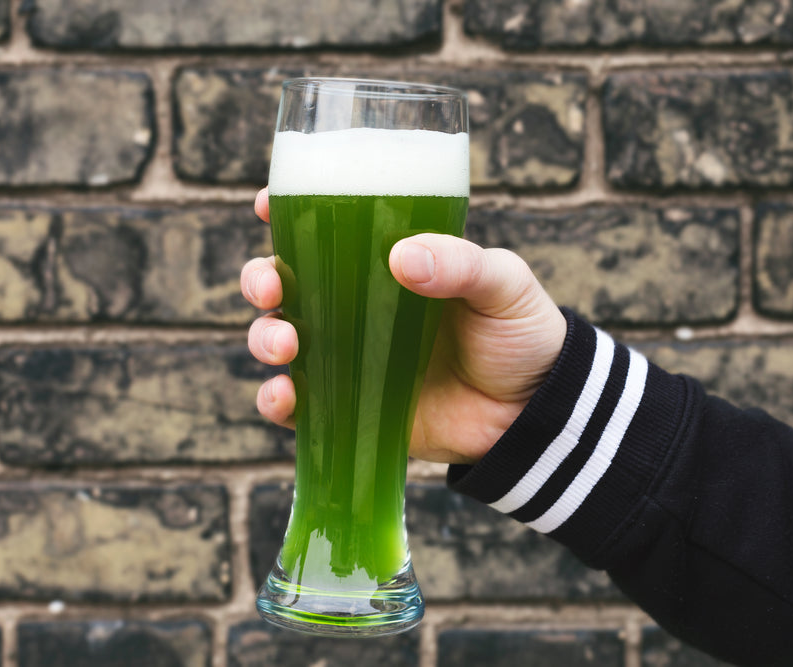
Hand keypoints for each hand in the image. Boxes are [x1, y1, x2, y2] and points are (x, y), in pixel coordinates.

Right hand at [242, 188, 566, 464]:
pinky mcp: (347, 408)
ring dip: (263, 337)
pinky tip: (285, 396)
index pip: (324, 229)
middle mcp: (355, 306)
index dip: (285, 214)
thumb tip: (402, 256)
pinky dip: (275, 400)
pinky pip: (295, 405)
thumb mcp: (503, 285)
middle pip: (283, 283)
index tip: (265, 207)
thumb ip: (462, 263)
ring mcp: (347, 357)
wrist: (532, 414)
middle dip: (260, 279)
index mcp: (386, 263)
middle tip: (271, 287)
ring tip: (287, 344)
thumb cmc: (519, 334)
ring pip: (277, 338)